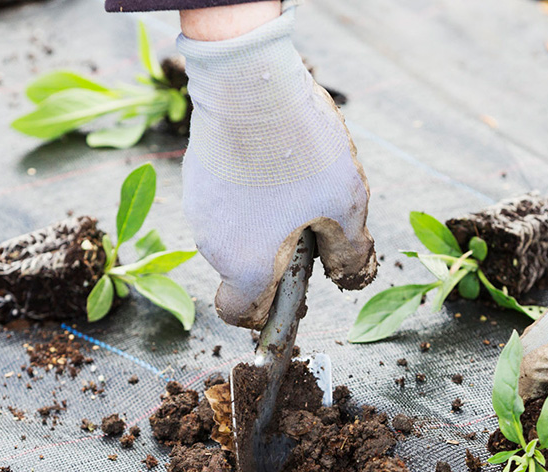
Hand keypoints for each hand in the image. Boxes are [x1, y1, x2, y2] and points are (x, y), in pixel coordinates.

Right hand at [177, 6, 375, 328]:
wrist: (249, 80)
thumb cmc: (301, 149)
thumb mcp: (346, 205)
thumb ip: (351, 253)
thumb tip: (349, 277)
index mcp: (246, 266)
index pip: (242, 315)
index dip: (269, 313)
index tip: (294, 291)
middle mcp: (212, 246)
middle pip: (243, 271)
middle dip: (276, 258)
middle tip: (313, 221)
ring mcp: (198, 208)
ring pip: (234, 234)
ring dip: (264, 223)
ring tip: (297, 182)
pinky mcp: (195, 175)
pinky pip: (225, 202)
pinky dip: (248, 195)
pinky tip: (275, 160)